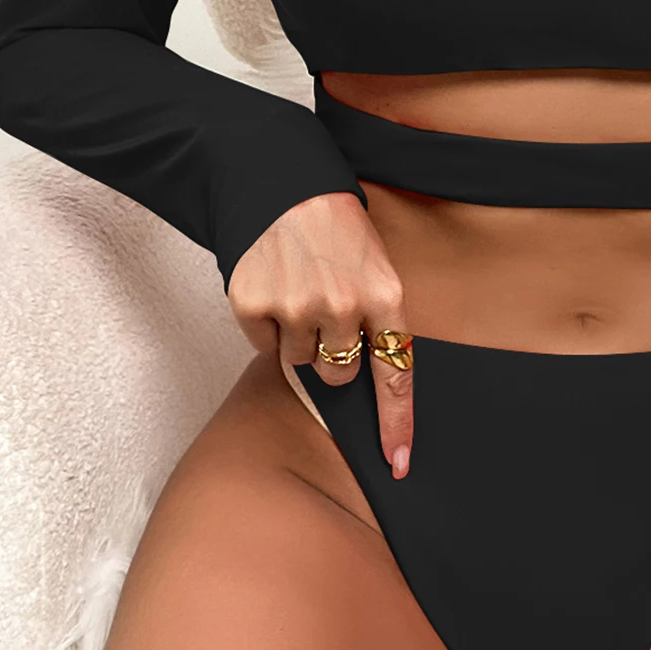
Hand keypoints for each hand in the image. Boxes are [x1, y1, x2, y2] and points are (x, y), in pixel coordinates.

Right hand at [227, 191, 415, 478]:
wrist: (284, 187)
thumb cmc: (337, 231)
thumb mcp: (376, 267)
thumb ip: (376, 320)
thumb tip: (365, 379)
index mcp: (384, 295)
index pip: (395, 374)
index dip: (396, 423)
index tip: (397, 463)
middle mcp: (343, 306)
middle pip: (338, 375)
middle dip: (332, 355)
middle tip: (325, 311)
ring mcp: (296, 307)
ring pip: (299, 362)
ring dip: (299, 337)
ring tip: (299, 290)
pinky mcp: (253, 306)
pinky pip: (264, 346)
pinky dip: (268, 327)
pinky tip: (274, 290)